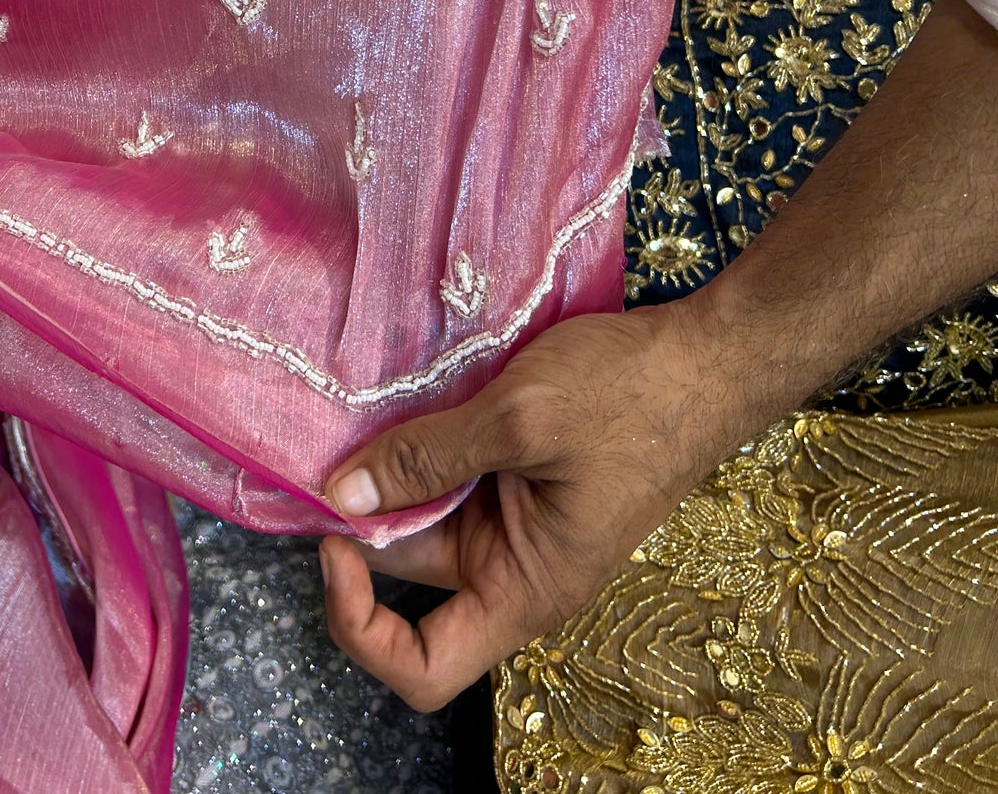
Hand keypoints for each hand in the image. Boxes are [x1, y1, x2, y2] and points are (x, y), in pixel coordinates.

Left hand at [318, 304, 743, 709]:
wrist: (701, 359)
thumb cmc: (630, 397)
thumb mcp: (520, 418)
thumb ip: (428, 456)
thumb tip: (342, 493)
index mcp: (524, 589)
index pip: (422, 666)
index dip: (360, 625)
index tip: (334, 544)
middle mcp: (513, 568)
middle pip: (407, 574)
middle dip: (360, 518)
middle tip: (324, 445)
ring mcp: (515, 523)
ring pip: (422, 515)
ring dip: (388, 472)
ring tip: (356, 411)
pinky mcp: (516, 478)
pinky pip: (448, 477)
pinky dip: (417, 445)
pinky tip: (398, 397)